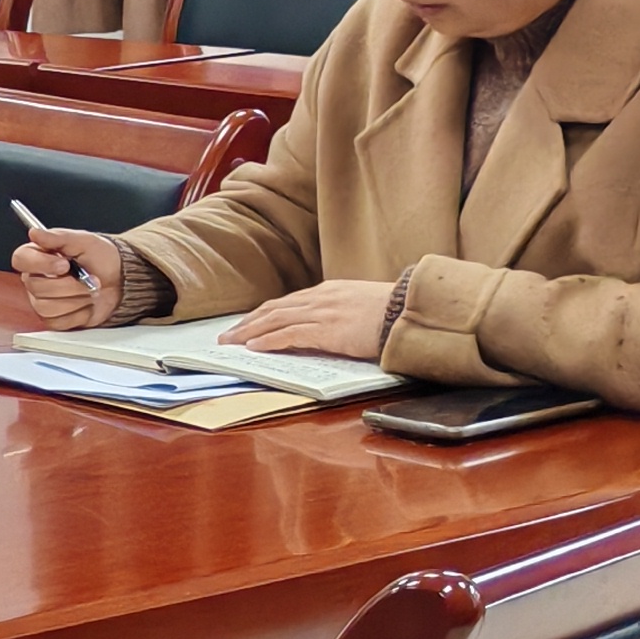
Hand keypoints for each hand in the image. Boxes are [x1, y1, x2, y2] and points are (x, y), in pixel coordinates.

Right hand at [11, 226, 126, 329]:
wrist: (120, 280)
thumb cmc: (101, 258)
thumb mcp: (83, 241)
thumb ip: (58, 237)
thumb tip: (35, 233)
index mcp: (37, 256)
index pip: (21, 260)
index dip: (41, 264)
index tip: (64, 264)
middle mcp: (35, 279)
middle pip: (37, 287)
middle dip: (70, 284)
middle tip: (90, 278)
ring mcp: (42, 301)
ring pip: (47, 307)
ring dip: (77, 299)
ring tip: (90, 290)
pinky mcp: (54, 319)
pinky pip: (59, 321)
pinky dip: (79, 313)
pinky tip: (86, 303)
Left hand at [225, 280, 403, 360]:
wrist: (412, 309)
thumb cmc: (394, 311)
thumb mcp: (362, 304)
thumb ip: (341, 311)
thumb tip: (330, 325)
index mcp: (329, 291)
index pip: (287, 302)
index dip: (263, 314)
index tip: (246, 324)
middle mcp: (321, 298)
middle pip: (274, 310)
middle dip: (247, 324)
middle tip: (227, 336)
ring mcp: (323, 312)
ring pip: (275, 321)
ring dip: (249, 333)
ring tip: (231, 344)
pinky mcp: (328, 329)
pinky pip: (290, 334)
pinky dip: (269, 341)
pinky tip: (254, 347)